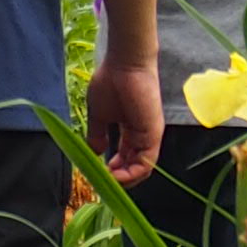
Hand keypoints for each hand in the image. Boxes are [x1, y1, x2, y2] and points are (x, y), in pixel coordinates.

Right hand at [84, 56, 166, 182]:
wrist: (124, 64)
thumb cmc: (111, 83)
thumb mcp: (99, 115)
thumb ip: (97, 135)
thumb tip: (94, 153)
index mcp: (131, 130)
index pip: (126, 158)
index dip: (113, 170)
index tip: (97, 173)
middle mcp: (142, 135)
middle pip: (135, 166)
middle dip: (118, 178)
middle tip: (102, 181)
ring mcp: (149, 135)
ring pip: (142, 168)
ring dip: (125, 179)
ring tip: (107, 180)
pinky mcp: (153, 133)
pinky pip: (147, 162)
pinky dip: (133, 173)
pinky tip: (116, 175)